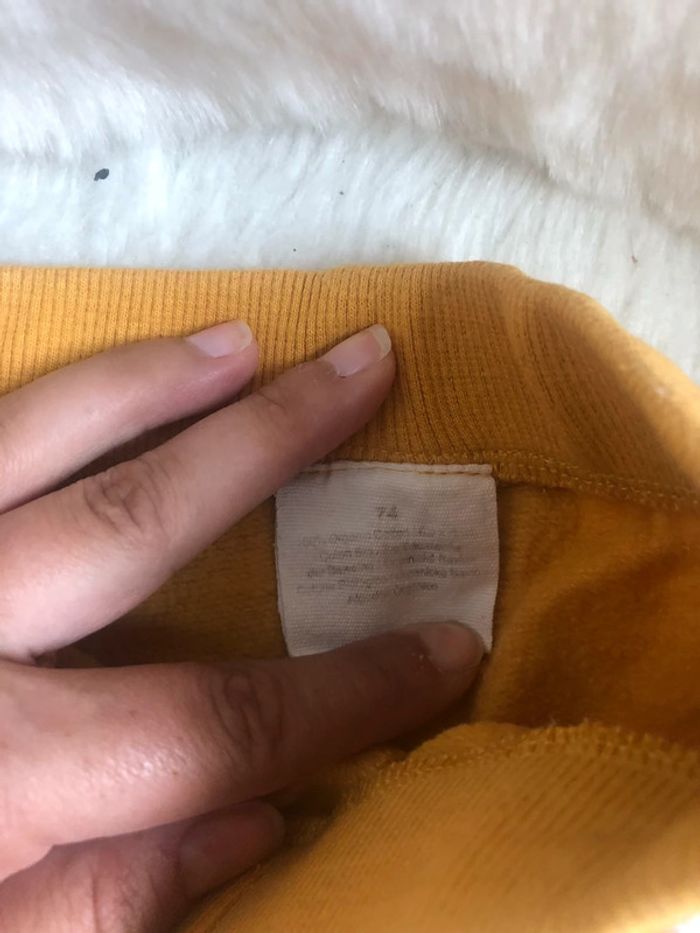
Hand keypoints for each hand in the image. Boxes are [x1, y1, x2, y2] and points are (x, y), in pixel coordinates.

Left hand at [0, 322, 482, 931]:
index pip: (218, 724)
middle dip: (271, 440)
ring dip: (147, 382)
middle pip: (138, 517)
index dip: (351, 692)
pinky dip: (27, 402)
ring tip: (242, 342)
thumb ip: (110, 907)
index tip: (451, 649)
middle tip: (364, 368)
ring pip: (30, 435)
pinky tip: (84, 383)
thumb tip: (260, 815)